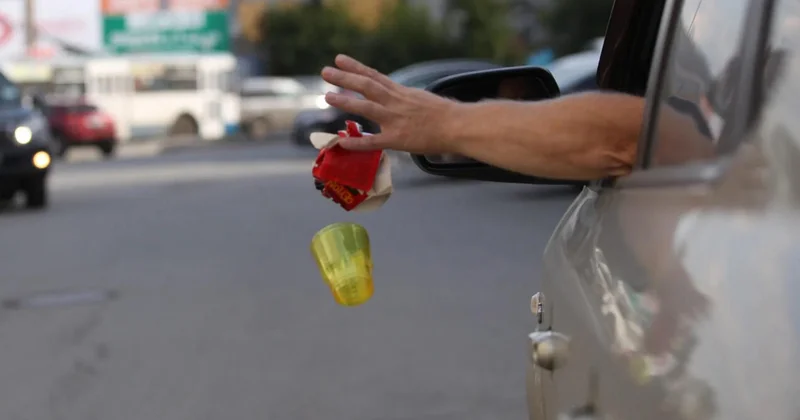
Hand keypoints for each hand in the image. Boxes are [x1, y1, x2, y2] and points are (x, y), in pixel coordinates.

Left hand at [321, 55, 459, 153]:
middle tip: (325, 73)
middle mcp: (395, 102)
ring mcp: (394, 120)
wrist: (457, 125)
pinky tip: (343, 142)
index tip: (339, 60)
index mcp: (401, 92)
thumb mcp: (421, 98)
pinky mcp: (397, 139)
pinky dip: (357, 142)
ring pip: (366, 107)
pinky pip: (372, 141)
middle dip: (344, 78)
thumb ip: (405, 98)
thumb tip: (395, 97)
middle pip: (366, 86)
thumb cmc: (444, 114)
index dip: (355, 67)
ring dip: (346, 101)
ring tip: (328, 96)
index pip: (374, 76)